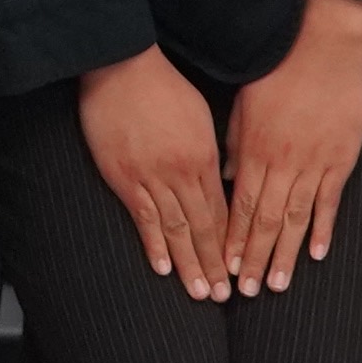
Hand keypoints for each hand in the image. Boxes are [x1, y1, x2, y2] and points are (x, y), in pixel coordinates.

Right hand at [75, 47, 230, 295]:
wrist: (121, 66)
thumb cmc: (162, 84)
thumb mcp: (199, 114)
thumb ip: (209, 149)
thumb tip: (221, 176)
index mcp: (205, 156)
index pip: (223, 210)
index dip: (231, 243)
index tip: (240, 268)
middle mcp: (183, 172)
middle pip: (204, 227)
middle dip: (215, 264)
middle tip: (224, 296)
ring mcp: (153, 177)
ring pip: (177, 230)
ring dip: (190, 264)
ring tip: (200, 293)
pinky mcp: (124, 178)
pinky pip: (144, 218)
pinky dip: (155, 245)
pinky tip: (163, 268)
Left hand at [216, 0, 361, 292]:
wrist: (325, 46)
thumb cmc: (279, 68)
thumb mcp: (244, 104)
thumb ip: (235, 143)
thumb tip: (226, 176)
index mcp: (255, 151)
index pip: (241, 207)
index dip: (234, 240)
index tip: (227, 267)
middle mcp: (283, 164)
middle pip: (267, 221)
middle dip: (256, 259)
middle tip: (248, 292)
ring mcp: (314, 164)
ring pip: (297, 219)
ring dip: (287, 254)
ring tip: (279, 285)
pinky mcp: (341, 159)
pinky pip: (329, 202)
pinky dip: (323, 229)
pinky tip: (317, 254)